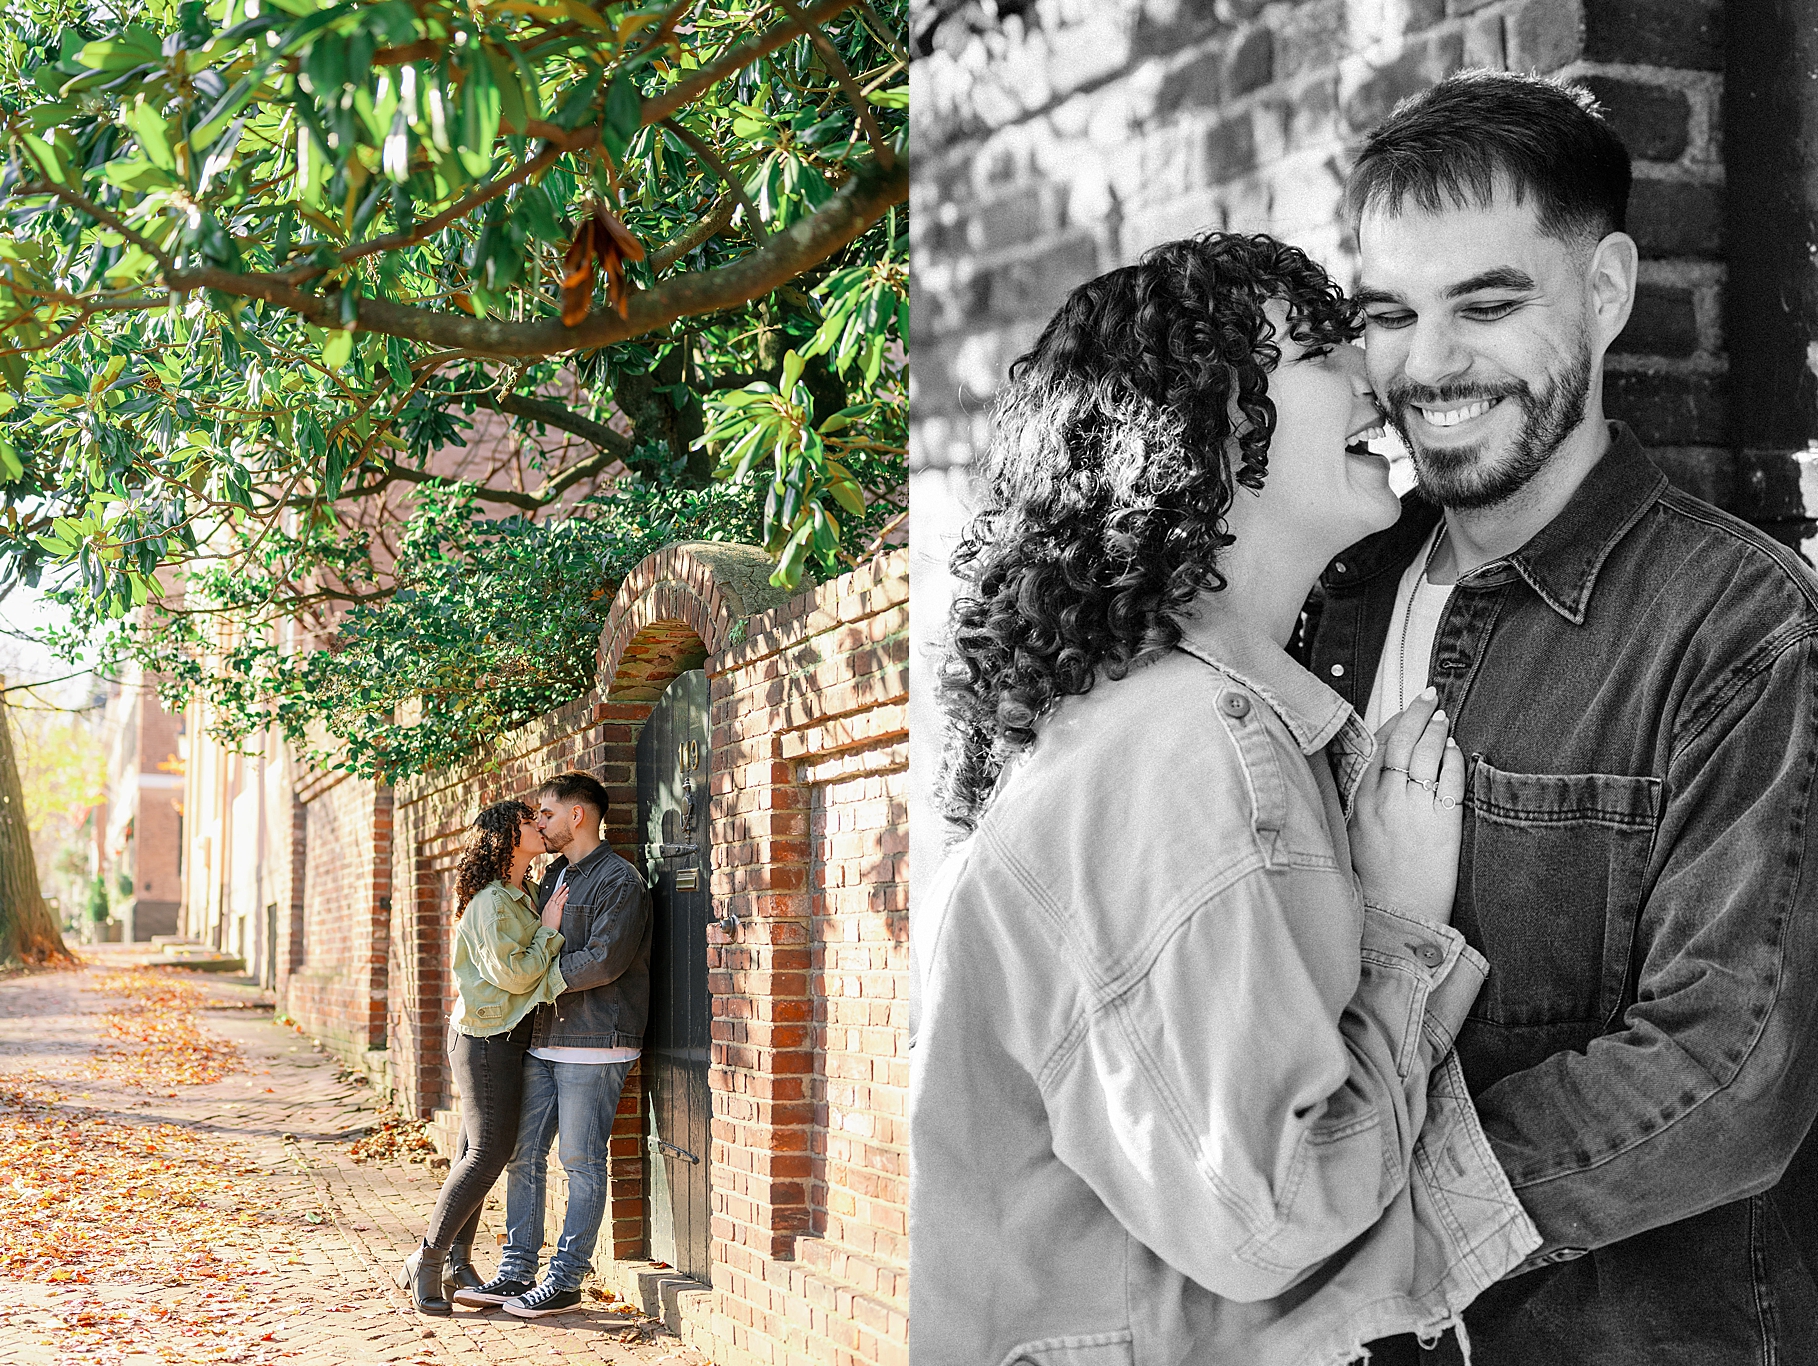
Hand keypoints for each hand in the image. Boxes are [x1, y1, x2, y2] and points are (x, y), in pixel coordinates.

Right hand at [541, 883, 567, 931]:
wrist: (547, 930)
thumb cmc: (547, 925)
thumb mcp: (546, 916)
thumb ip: (550, 911)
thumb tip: (555, 908)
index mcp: (546, 907)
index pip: (551, 897)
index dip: (556, 892)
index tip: (560, 888)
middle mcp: (549, 906)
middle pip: (555, 895)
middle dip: (560, 889)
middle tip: (565, 884)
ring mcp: (553, 908)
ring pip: (558, 898)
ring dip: (563, 892)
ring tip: (567, 888)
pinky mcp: (557, 911)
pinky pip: (561, 903)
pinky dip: (564, 898)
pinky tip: (567, 895)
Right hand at [1348, 688, 1466, 925]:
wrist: (1396, 915)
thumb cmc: (1373, 880)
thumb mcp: (1352, 834)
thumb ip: (1360, 800)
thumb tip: (1375, 770)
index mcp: (1359, 802)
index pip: (1374, 748)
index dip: (1390, 723)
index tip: (1402, 710)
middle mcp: (1385, 801)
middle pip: (1401, 742)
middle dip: (1416, 713)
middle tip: (1429, 696)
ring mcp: (1414, 810)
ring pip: (1426, 755)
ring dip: (1436, 730)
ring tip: (1443, 717)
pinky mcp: (1443, 823)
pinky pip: (1450, 780)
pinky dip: (1453, 759)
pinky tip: (1456, 749)